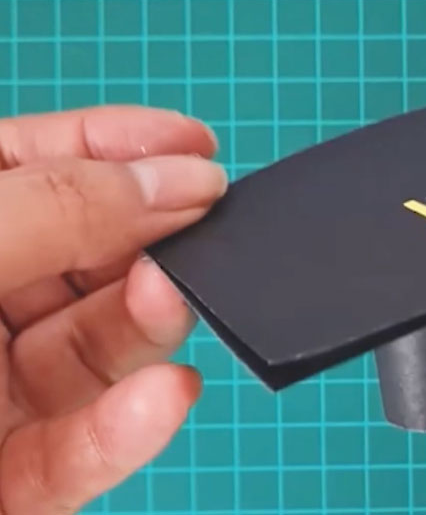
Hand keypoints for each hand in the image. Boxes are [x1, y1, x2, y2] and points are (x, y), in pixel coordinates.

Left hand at [0, 106, 226, 513]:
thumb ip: (52, 208)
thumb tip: (172, 181)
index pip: (31, 166)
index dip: (114, 147)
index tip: (196, 145)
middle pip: (84, 258)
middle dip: (145, 241)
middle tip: (205, 232)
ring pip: (95, 353)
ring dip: (145, 328)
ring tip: (175, 303)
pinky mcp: (8, 481)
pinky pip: (79, 453)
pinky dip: (128, 430)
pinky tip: (164, 398)